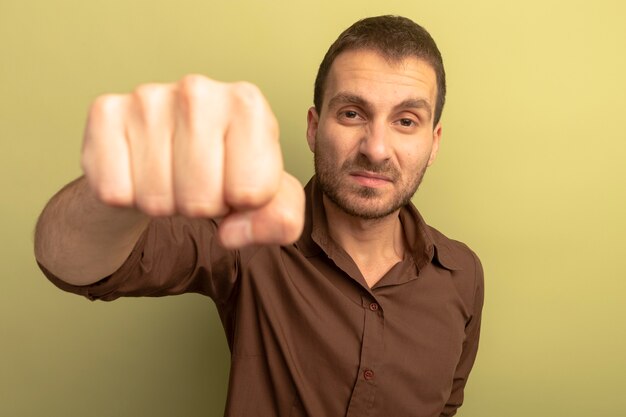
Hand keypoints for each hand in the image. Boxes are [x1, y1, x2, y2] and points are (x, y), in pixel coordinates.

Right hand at [81, 74, 303, 247]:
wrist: (163, 157)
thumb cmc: (223, 172)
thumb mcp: (268, 199)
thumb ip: (281, 220)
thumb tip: (234, 233)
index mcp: (248, 104)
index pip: (251, 191)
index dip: (243, 203)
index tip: (235, 182)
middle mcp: (199, 91)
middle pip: (201, 198)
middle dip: (202, 207)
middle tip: (199, 183)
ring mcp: (148, 97)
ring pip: (157, 199)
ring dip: (165, 204)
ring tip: (172, 177)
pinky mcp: (105, 112)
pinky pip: (115, 191)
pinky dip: (126, 197)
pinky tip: (138, 171)